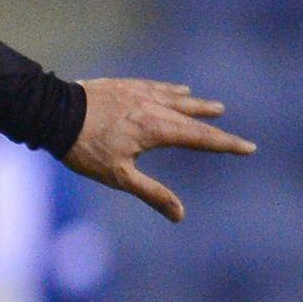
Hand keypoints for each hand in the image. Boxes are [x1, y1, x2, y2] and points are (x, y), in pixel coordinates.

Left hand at [66, 79, 253, 221]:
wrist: (54, 113)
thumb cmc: (84, 149)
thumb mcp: (118, 177)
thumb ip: (152, 194)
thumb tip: (180, 215)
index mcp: (158, 129)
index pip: (201, 139)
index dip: (226, 145)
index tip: (248, 148)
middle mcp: (155, 108)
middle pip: (193, 117)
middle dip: (213, 124)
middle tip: (231, 128)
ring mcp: (141, 94)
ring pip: (177, 98)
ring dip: (196, 104)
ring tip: (212, 107)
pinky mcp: (126, 86)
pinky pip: (157, 86)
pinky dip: (172, 89)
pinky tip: (177, 89)